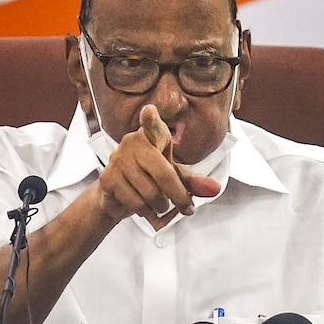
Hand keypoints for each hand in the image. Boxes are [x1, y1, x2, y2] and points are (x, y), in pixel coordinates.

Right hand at [95, 105, 220, 222]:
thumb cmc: (147, 178)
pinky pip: (136, 202)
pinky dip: (146, 212)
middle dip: (179, 196)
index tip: (149, 111)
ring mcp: (118, 161)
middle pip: (164, 174)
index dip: (150, 120)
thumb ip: (192, 181)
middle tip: (186, 208)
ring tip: (161, 206)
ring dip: (161, 207)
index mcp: (151, 136)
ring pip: (151, 193)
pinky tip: (144, 208)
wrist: (115, 196)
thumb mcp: (172, 176)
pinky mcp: (108, 179)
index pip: (152, 126)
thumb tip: (214, 188)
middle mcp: (132, 143)